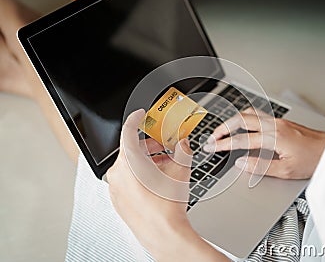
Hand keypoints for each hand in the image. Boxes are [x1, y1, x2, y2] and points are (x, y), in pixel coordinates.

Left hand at [107, 109, 228, 261]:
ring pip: (129, 166)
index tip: (140, 115)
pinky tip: (156, 180)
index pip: (128, 130)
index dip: (136, 118)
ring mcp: (116, 188)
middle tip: (163, 147)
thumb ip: (182, 150)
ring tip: (164, 166)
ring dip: (146, 161)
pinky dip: (139, 175)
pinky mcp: (118, 200)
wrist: (164, 234)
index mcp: (129, 161)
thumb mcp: (180, 170)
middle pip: (131, 150)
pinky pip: (127, 180)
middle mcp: (118, 173)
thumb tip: (183, 144)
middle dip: (149, 146)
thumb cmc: (167, 206)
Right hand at [204, 108, 324, 178]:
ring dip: (233, 120)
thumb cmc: (313, 159)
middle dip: (223, 127)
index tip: (211, 147)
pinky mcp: (281, 121)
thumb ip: (261, 167)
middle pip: (240, 119)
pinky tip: (242, 125)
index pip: (241, 139)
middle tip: (212, 137)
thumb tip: (241, 163)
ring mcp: (277, 121)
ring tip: (223, 130)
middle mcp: (274, 125)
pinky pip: (257, 114)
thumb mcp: (286, 170)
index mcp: (273, 137)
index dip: (223, 144)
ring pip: (249, 113)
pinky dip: (244, 118)